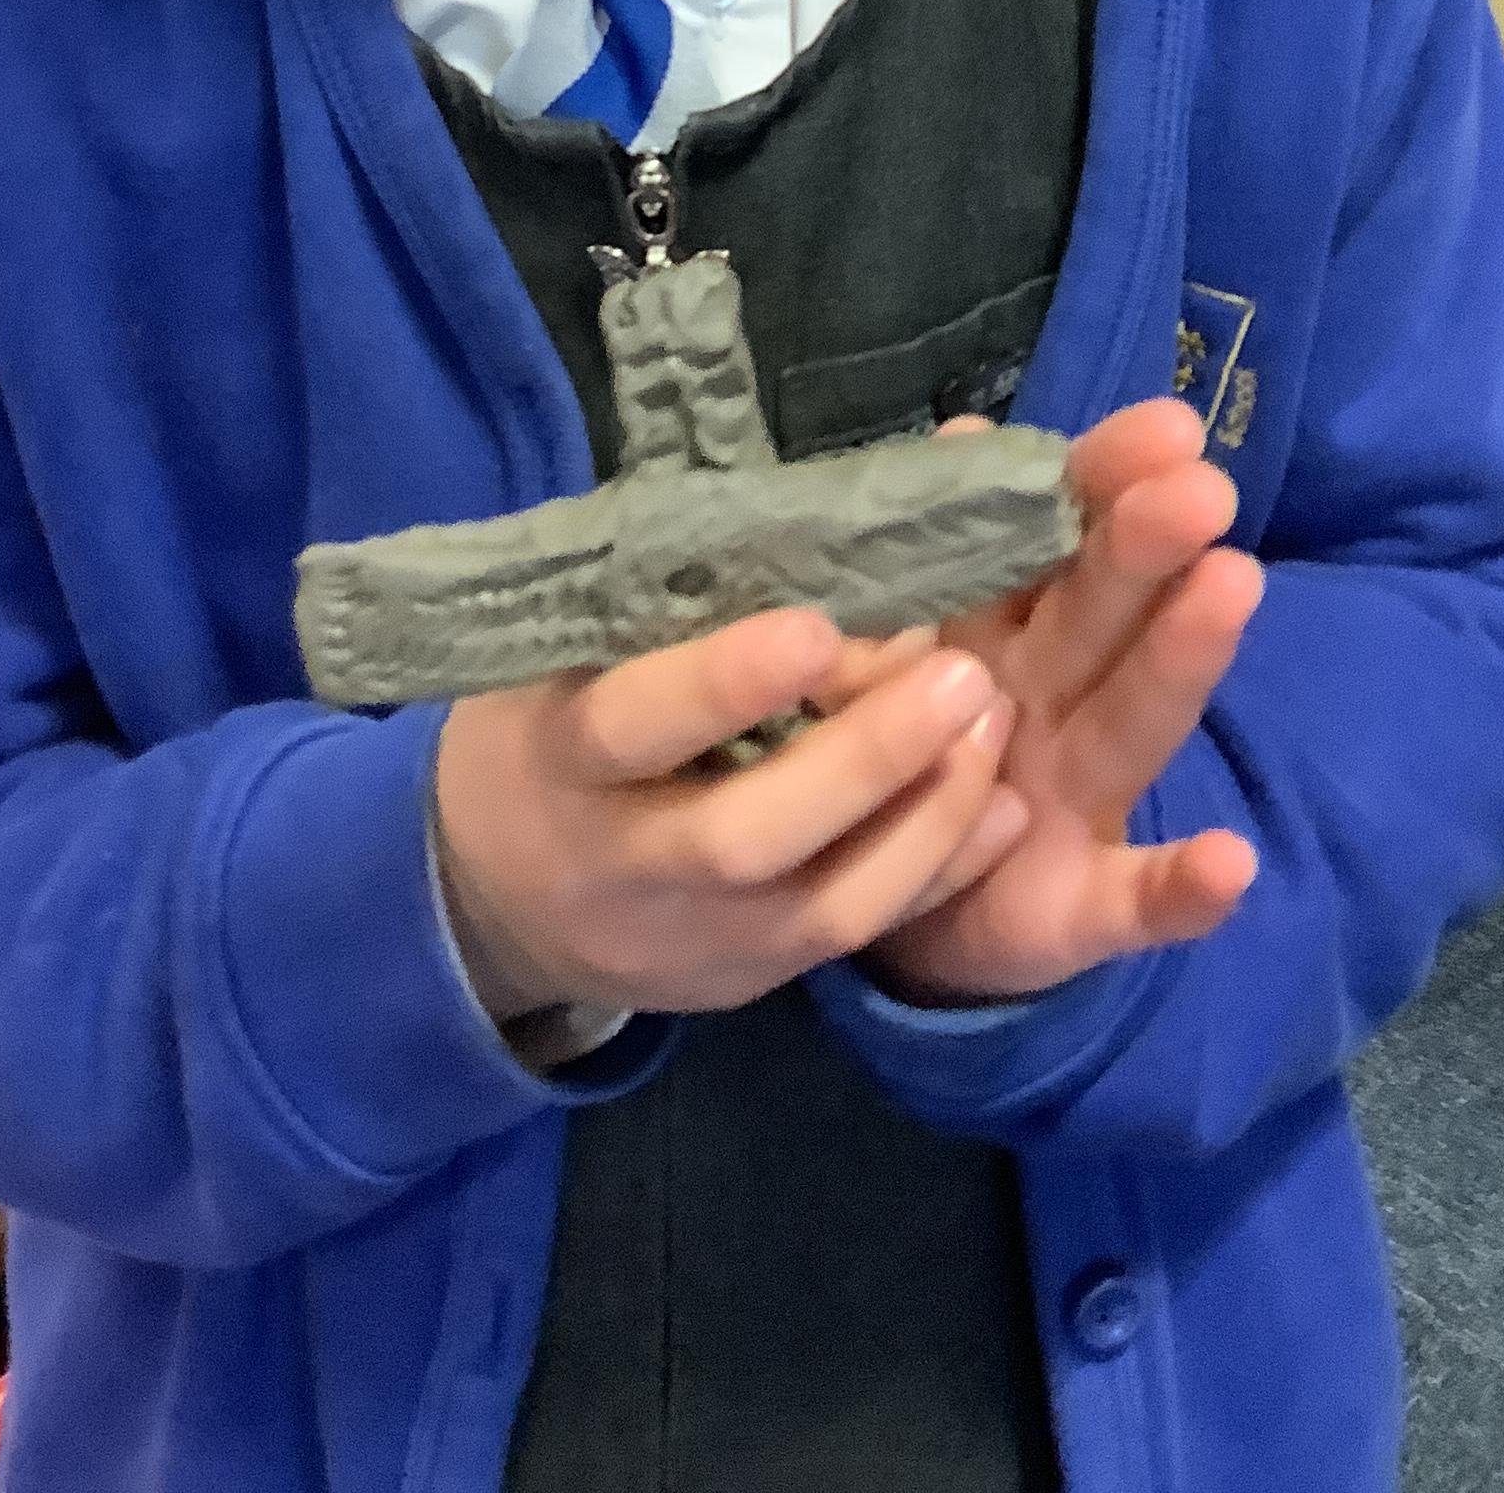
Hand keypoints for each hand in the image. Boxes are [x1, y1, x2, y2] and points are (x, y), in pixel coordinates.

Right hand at [433, 610, 1029, 1022]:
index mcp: (557, 762)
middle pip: (747, 836)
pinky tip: (1005, 807)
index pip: (633, 729)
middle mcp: (624, 867)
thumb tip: (811, 524)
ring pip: (824, 906)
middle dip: (864, 758)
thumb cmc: (546, 727)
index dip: (722, 684)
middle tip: (962, 671)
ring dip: (927, 815)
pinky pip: (857, 938)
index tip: (815, 626)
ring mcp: (695, 941)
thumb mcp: (562, 656)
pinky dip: (939, 874)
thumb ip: (662, 608)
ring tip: (994, 719)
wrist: (497, 899)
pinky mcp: (753, 979)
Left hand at [854, 400, 1264, 1005]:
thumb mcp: (892, 651)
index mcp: (1004, 630)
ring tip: (1233, 584)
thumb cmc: (907, 752)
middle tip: (1201, 482)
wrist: (891, 912)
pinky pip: (1135, 901)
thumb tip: (960, 437)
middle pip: (1103, 613)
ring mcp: (1078, 805)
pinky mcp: (1082, 911)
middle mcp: (1055, 703)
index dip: (1104, 482)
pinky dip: (1184, 889)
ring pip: (1132, 720)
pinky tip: (1231, 865)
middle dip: (1147, 544)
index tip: (1162, 426)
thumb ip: (927, 557)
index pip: (1061, 539)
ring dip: (1182, 655)